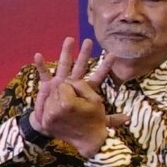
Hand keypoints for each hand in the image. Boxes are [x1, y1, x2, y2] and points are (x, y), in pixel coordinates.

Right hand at [29, 37, 111, 157]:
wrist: (52, 125)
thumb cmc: (73, 122)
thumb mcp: (93, 121)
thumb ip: (109, 120)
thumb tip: (127, 119)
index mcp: (84, 89)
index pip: (97, 76)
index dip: (105, 66)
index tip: (113, 54)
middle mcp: (72, 82)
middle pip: (80, 65)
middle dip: (84, 54)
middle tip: (89, 41)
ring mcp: (59, 82)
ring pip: (64, 64)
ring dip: (66, 53)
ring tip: (69, 40)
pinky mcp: (46, 86)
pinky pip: (43, 74)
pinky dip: (41, 65)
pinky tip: (38, 56)